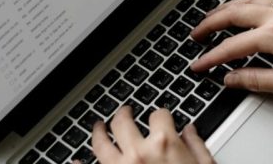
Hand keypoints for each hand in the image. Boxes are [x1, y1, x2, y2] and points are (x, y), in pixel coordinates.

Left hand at [89, 106, 213, 163]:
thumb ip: (197, 147)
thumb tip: (190, 132)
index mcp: (165, 144)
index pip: (159, 116)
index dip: (161, 116)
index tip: (161, 119)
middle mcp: (138, 153)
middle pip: (123, 122)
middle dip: (124, 114)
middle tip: (125, 113)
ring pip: (100, 143)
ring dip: (98, 132)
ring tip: (99, 127)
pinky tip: (74, 160)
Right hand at [190, 0, 272, 97]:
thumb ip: (257, 80)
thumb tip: (232, 79)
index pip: (232, 47)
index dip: (211, 57)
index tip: (198, 65)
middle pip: (232, 14)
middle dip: (209, 24)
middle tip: (195, 35)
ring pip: (246, 1)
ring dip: (225, 8)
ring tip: (210, 18)